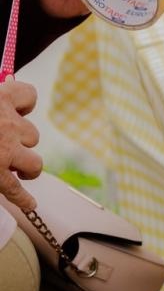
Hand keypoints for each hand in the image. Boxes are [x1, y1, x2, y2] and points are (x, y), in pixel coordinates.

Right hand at [0, 79, 41, 211]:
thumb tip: (5, 87)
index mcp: (0, 98)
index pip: (28, 96)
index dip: (23, 104)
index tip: (17, 109)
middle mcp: (7, 125)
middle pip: (30, 133)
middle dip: (19, 141)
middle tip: (2, 145)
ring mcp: (4, 152)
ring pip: (33, 161)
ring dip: (26, 166)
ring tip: (16, 169)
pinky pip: (15, 188)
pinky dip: (23, 198)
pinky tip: (29, 203)